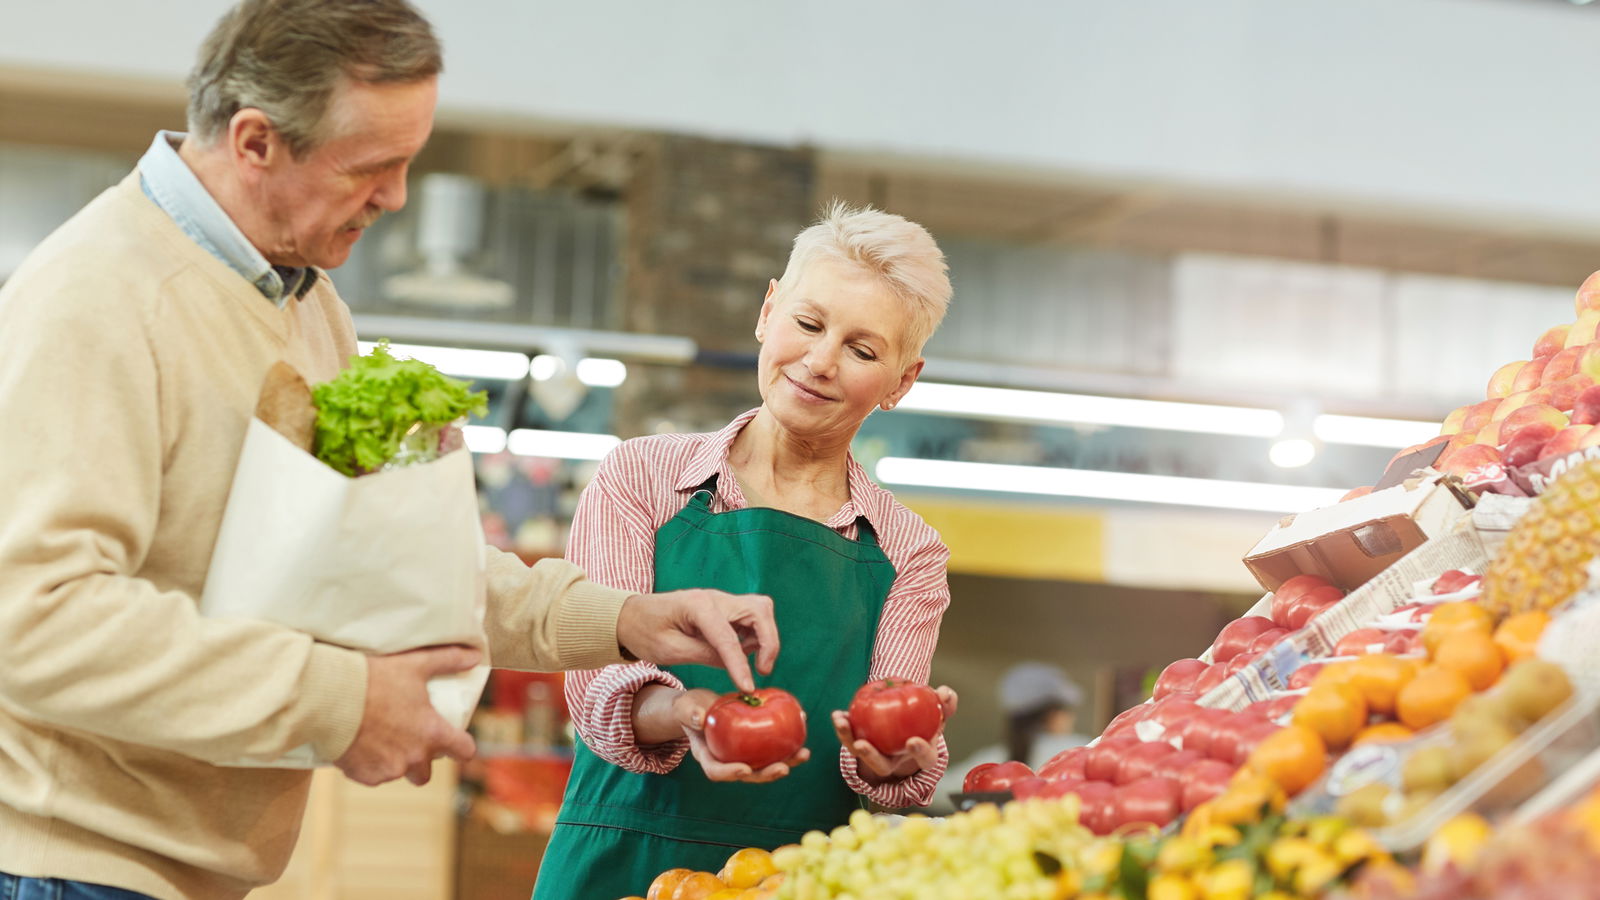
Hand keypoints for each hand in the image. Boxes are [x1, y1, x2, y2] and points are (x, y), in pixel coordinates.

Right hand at [335, 645, 480, 786]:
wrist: (328, 698)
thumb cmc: (374, 679)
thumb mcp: (415, 663)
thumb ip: (449, 660)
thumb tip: (476, 656)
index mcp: (431, 733)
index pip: (464, 751)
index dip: (463, 747)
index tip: (458, 743)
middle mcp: (413, 758)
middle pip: (425, 772)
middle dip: (420, 760)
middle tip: (407, 739)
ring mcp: (388, 770)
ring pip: (397, 773)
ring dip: (393, 761)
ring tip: (379, 738)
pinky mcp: (363, 776)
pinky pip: (372, 776)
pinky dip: (368, 764)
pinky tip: (359, 745)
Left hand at [616, 589, 777, 692]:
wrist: (631, 615)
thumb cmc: (645, 631)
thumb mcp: (670, 650)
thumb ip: (705, 655)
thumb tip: (735, 665)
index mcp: (697, 606)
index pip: (728, 637)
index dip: (740, 665)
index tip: (748, 688)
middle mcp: (714, 598)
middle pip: (759, 610)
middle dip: (769, 641)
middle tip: (762, 671)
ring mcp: (721, 601)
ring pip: (760, 610)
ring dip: (765, 637)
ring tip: (753, 664)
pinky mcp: (723, 609)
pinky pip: (751, 617)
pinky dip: (755, 635)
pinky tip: (742, 654)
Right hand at [673, 689, 808, 782]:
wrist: (701, 706)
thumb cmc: (691, 708)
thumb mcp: (687, 706)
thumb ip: (690, 712)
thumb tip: (700, 718)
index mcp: (707, 756)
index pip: (716, 771)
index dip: (730, 773)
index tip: (745, 769)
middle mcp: (727, 761)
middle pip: (747, 774)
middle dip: (766, 774)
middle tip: (783, 768)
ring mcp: (742, 755)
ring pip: (764, 764)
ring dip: (786, 762)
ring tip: (803, 754)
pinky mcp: (755, 746)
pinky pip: (772, 748)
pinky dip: (788, 744)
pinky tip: (802, 733)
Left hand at [833, 685, 957, 781]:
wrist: (908, 722)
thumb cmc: (926, 718)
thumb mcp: (938, 711)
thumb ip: (945, 703)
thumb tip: (945, 693)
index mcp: (922, 756)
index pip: (924, 758)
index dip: (919, 752)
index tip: (912, 741)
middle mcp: (897, 762)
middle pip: (883, 766)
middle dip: (871, 758)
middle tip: (861, 745)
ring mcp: (878, 758)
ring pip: (861, 756)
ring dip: (848, 740)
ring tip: (842, 722)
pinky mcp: (863, 750)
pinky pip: (851, 741)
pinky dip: (844, 729)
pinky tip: (839, 715)